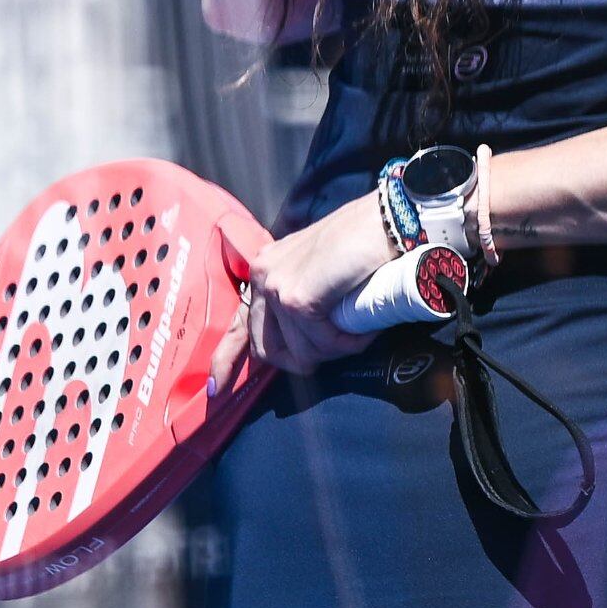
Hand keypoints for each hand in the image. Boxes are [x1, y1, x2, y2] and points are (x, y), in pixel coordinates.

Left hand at [211, 194, 398, 388]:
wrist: (390, 219)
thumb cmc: (366, 244)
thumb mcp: (324, 274)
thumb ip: (305, 301)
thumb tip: (302, 346)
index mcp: (267, 269)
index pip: (238, 323)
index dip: (226, 359)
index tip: (216, 388)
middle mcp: (264, 275)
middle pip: (267, 348)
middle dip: (302, 360)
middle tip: (339, 348)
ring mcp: (277, 286)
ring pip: (301, 351)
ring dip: (336, 349)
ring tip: (362, 326)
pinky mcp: (298, 299)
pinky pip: (322, 344)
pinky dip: (349, 343)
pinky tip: (365, 328)